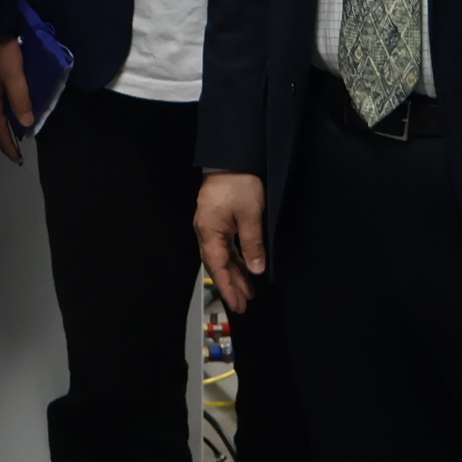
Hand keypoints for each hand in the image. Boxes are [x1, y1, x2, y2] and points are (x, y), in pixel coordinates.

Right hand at [0, 37, 31, 163]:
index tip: (17, 159)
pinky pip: (0, 106)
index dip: (7, 145)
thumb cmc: (2, 51)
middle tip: (17, 153)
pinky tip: (14, 114)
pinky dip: (7, 116)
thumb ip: (20, 98)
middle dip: (5, 140)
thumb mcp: (14, 74)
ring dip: (6, 129)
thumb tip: (26, 124)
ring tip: (17, 137)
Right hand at [195, 172, 266, 314]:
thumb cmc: (240, 184)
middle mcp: (205, 231)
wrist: (232, 156)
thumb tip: (256, 271)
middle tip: (244, 304)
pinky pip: (224, 245)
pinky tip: (244, 266)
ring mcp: (210, 224)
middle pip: (217, 264)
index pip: (217, 267)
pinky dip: (234, 259)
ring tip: (248, 290)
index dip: (228, 287)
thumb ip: (252, 244)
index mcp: (209, 232)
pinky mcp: (217, 218)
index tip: (238, 305)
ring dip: (234, 273)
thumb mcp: (250, 215)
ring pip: (221, 255)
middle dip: (231, 284)